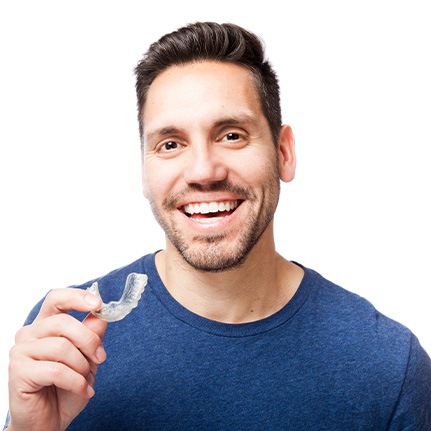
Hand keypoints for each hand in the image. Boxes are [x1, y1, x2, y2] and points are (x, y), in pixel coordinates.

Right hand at [7, 288, 107, 430]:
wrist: (49, 423)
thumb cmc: (66, 388)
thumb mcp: (88, 359)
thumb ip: (92, 335)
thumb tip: (101, 316)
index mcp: (45, 325)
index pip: (56, 298)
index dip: (77, 297)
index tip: (97, 304)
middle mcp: (29, 334)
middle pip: (63, 322)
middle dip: (89, 340)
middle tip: (100, 357)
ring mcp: (20, 352)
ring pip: (62, 347)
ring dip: (82, 366)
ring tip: (86, 380)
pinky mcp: (18, 371)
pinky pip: (56, 370)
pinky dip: (76, 381)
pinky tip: (83, 390)